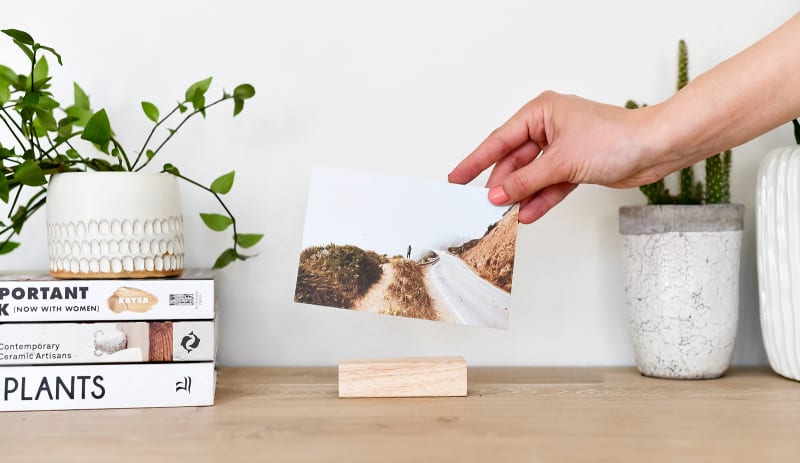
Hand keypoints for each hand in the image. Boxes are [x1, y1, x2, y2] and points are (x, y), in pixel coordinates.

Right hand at [448, 91, 674, 222]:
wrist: (655, 149)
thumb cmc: (615, 138)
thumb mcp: (561, 161)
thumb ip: (526, 180)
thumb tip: (497, 194)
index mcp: (541, 112)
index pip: (500, 140)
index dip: (476, 161)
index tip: (456, 177)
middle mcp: (549, 127)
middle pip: (514, 161)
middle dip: (501, 184)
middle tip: (481, 205)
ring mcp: (563, 148)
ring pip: (532, 175)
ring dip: (520, 196)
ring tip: (502, 215)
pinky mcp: (575, 166)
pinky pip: (549, 185)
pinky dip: (540, 199)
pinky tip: (526, 215)